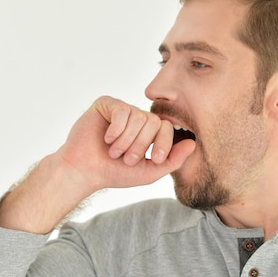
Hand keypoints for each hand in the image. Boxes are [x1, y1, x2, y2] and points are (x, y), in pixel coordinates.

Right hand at [56, 96, 195, 192]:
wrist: (85, 171)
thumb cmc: (114, 172)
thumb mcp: (149, 171)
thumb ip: (172, 160)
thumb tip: (193, 144)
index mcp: (147, 132)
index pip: (166, 128)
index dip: (163, 144)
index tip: (154, 159)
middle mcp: (136, 117)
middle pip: (153, 122)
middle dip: (141, 145)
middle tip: (126, 158)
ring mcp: (121, 109)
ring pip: (138, 117)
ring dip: (126, 140)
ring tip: (113, 151)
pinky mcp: (106, 104)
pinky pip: (122, 110)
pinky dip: (116, 129)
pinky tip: (106, 138)